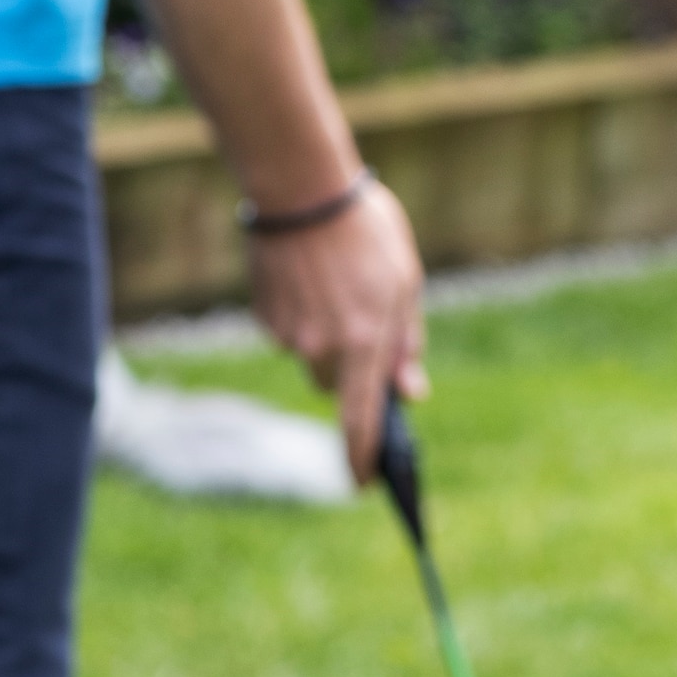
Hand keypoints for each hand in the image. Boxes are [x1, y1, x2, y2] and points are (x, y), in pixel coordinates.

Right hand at [250, 177, 429, 480]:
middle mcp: (324, 348)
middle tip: (364, 319)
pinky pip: (290, 332)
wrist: (300, 191)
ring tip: (336, 283)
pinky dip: (302, 316)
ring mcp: (289, 335)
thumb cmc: (366, 232)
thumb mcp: (405, 282)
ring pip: (312, 357)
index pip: (362, 419)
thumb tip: (411, 395)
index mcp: (366, 342)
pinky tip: (309, 277)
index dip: (361, 457)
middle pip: (337, 386)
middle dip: (351, 367)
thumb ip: (406, 344)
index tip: (362, 485)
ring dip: (327, 338)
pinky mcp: (264, 317)